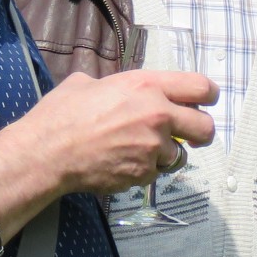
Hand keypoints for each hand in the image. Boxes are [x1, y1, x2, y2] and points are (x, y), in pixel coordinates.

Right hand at [22, 69, 217, 196]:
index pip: (201, 87)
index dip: (208, 95)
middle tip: (190, 135)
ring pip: (178, 154)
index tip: (206, 102)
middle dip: (200, 132)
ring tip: (137, 150)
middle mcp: (158, 116)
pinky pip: (155, 172)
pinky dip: (144, 170)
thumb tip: (116, 89)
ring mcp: (153, 148)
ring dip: (164, 154)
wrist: (47, 152)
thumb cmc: (61, 114)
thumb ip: (116, 86)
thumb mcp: (87, 83)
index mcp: (146, 86)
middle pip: (206, 127)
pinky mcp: (144, 173)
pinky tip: (122, 162)